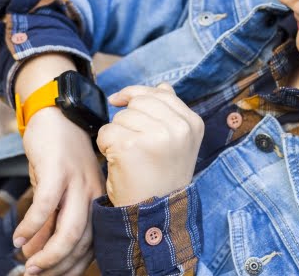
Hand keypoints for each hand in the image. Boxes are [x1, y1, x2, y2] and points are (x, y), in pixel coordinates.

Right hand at [15, 107, 104, 274]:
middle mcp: (93, 193)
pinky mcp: (57, 170)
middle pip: (83, 243)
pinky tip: (18, 237)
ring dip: (47, 254)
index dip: (74, 267)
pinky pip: (45, 206)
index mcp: (99, 200)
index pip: (94, 244)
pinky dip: (31, 226)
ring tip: (28, 266)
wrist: (56, 112)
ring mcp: (77, 181)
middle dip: (58, 267)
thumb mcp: (58, 190)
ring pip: (69, 231)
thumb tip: (31, 252)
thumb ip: (50, 220)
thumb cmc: (57, 155)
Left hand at [97, 83, 203, 206]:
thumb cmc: (161, 177)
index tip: (121, 102)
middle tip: (134, 146)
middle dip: (127, 120)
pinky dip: (105, 147)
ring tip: (130, 157)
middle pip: (137, 102)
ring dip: (117, 135)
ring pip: (121, 117)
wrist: (154, 212)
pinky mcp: (132, 146)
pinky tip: (119, 162)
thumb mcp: (179, 143)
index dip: (135, 95)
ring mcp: (157, 136)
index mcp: (192, 123)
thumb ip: (171, 113)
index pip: (159, 93)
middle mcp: (178, 128)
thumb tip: (162, 86)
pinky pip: (107, 132)